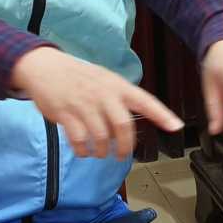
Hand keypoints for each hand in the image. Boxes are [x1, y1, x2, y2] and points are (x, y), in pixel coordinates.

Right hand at [11, 46, 182, 158]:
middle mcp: (104, 95)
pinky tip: (83, 150)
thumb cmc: (78, 77)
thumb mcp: (104, 80)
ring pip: (101, 137)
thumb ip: (120, 98)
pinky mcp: (66, 114)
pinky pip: (79, 140)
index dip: (162, 115)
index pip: (146, 101)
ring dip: (102, 151)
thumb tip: (131, 124)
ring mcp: (84, 104)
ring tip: (100, 152)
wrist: (45, 67)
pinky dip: (83, 151)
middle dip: (125, 147)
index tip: (176, 126)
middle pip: (123, 126)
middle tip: (122, 155)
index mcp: (117, 86)